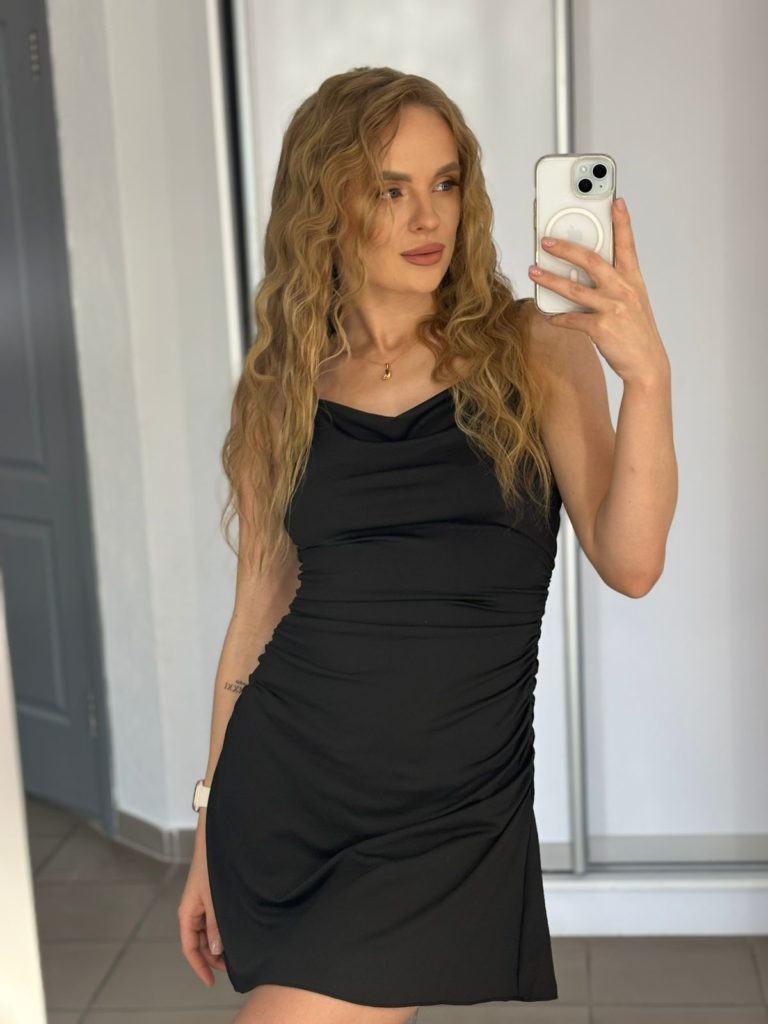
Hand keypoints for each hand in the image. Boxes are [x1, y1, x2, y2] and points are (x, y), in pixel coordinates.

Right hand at [178, 849, 225, 987]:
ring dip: (218, 945)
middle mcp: (192, 911)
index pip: (190, 949)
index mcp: (187, 914)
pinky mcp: (209, 898)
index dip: (200, 967)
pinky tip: (234, 935)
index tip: (212, 982)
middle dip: (213, 958)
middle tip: (232, 968)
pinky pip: (213, 921)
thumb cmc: (211, 866)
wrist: (215, 840)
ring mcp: (201, 905)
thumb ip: (216, 925)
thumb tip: (217, 950)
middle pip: (200, 943)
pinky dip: (221, 932)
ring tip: (236, 954)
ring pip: (207, 933)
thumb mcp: (214, 898)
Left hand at [528, 198, 669, 384]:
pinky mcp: (600, 327)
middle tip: (547, 241)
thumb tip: (586, 275)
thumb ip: (616, 285)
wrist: (647, 365)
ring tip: (534, 271)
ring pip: (575, 288)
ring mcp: (612, 308)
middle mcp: (623, 290)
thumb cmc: (637, 334)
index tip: (616, 202)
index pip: (628, 245)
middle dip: (567, 248)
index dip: (622, 222)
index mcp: (633, 281)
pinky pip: (571, 318)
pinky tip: (547, 314)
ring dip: (550, 279)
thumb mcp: (634, 303)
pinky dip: (556, 317)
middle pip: (592, 260)